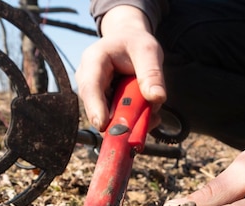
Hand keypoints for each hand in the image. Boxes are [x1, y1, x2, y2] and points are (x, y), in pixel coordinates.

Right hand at [76, 6, 165, 130]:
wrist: (128, 41)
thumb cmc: (135, 44)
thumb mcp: (148, 52)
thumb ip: (152, 74)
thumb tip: (157, 98)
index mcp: (94, 60)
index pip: (90, 87)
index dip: (95, 108)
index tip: (103, 125)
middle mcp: (87, 80)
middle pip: (97, 109)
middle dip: (122, 119)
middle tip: (148, 118)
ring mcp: (93, 95)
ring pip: (108, 119)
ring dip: (132, 119)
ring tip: (151, 107)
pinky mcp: (102, 105)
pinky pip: (116, 120)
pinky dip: (134, 120)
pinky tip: (147, 110)